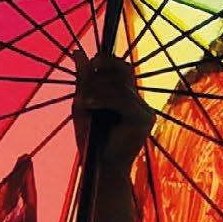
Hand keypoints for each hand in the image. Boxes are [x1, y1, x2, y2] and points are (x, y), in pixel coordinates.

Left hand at [77, 51, 153, 208]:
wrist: (100, 171)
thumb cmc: (91, 142)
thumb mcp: (84, 104)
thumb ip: (83, 80)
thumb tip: (77, 50)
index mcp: (128, 100)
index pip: (122, 68)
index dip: (107, 61)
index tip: (92, 62)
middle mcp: (139, 104)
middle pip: (124, 69)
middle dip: (102, 72)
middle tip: (85, 80)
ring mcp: (145, 112)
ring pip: (120, 83)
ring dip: (98, 90)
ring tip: (83, 103)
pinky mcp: (144, 120)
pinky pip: (122, 98)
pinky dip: (103, 100)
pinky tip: (90, 106)